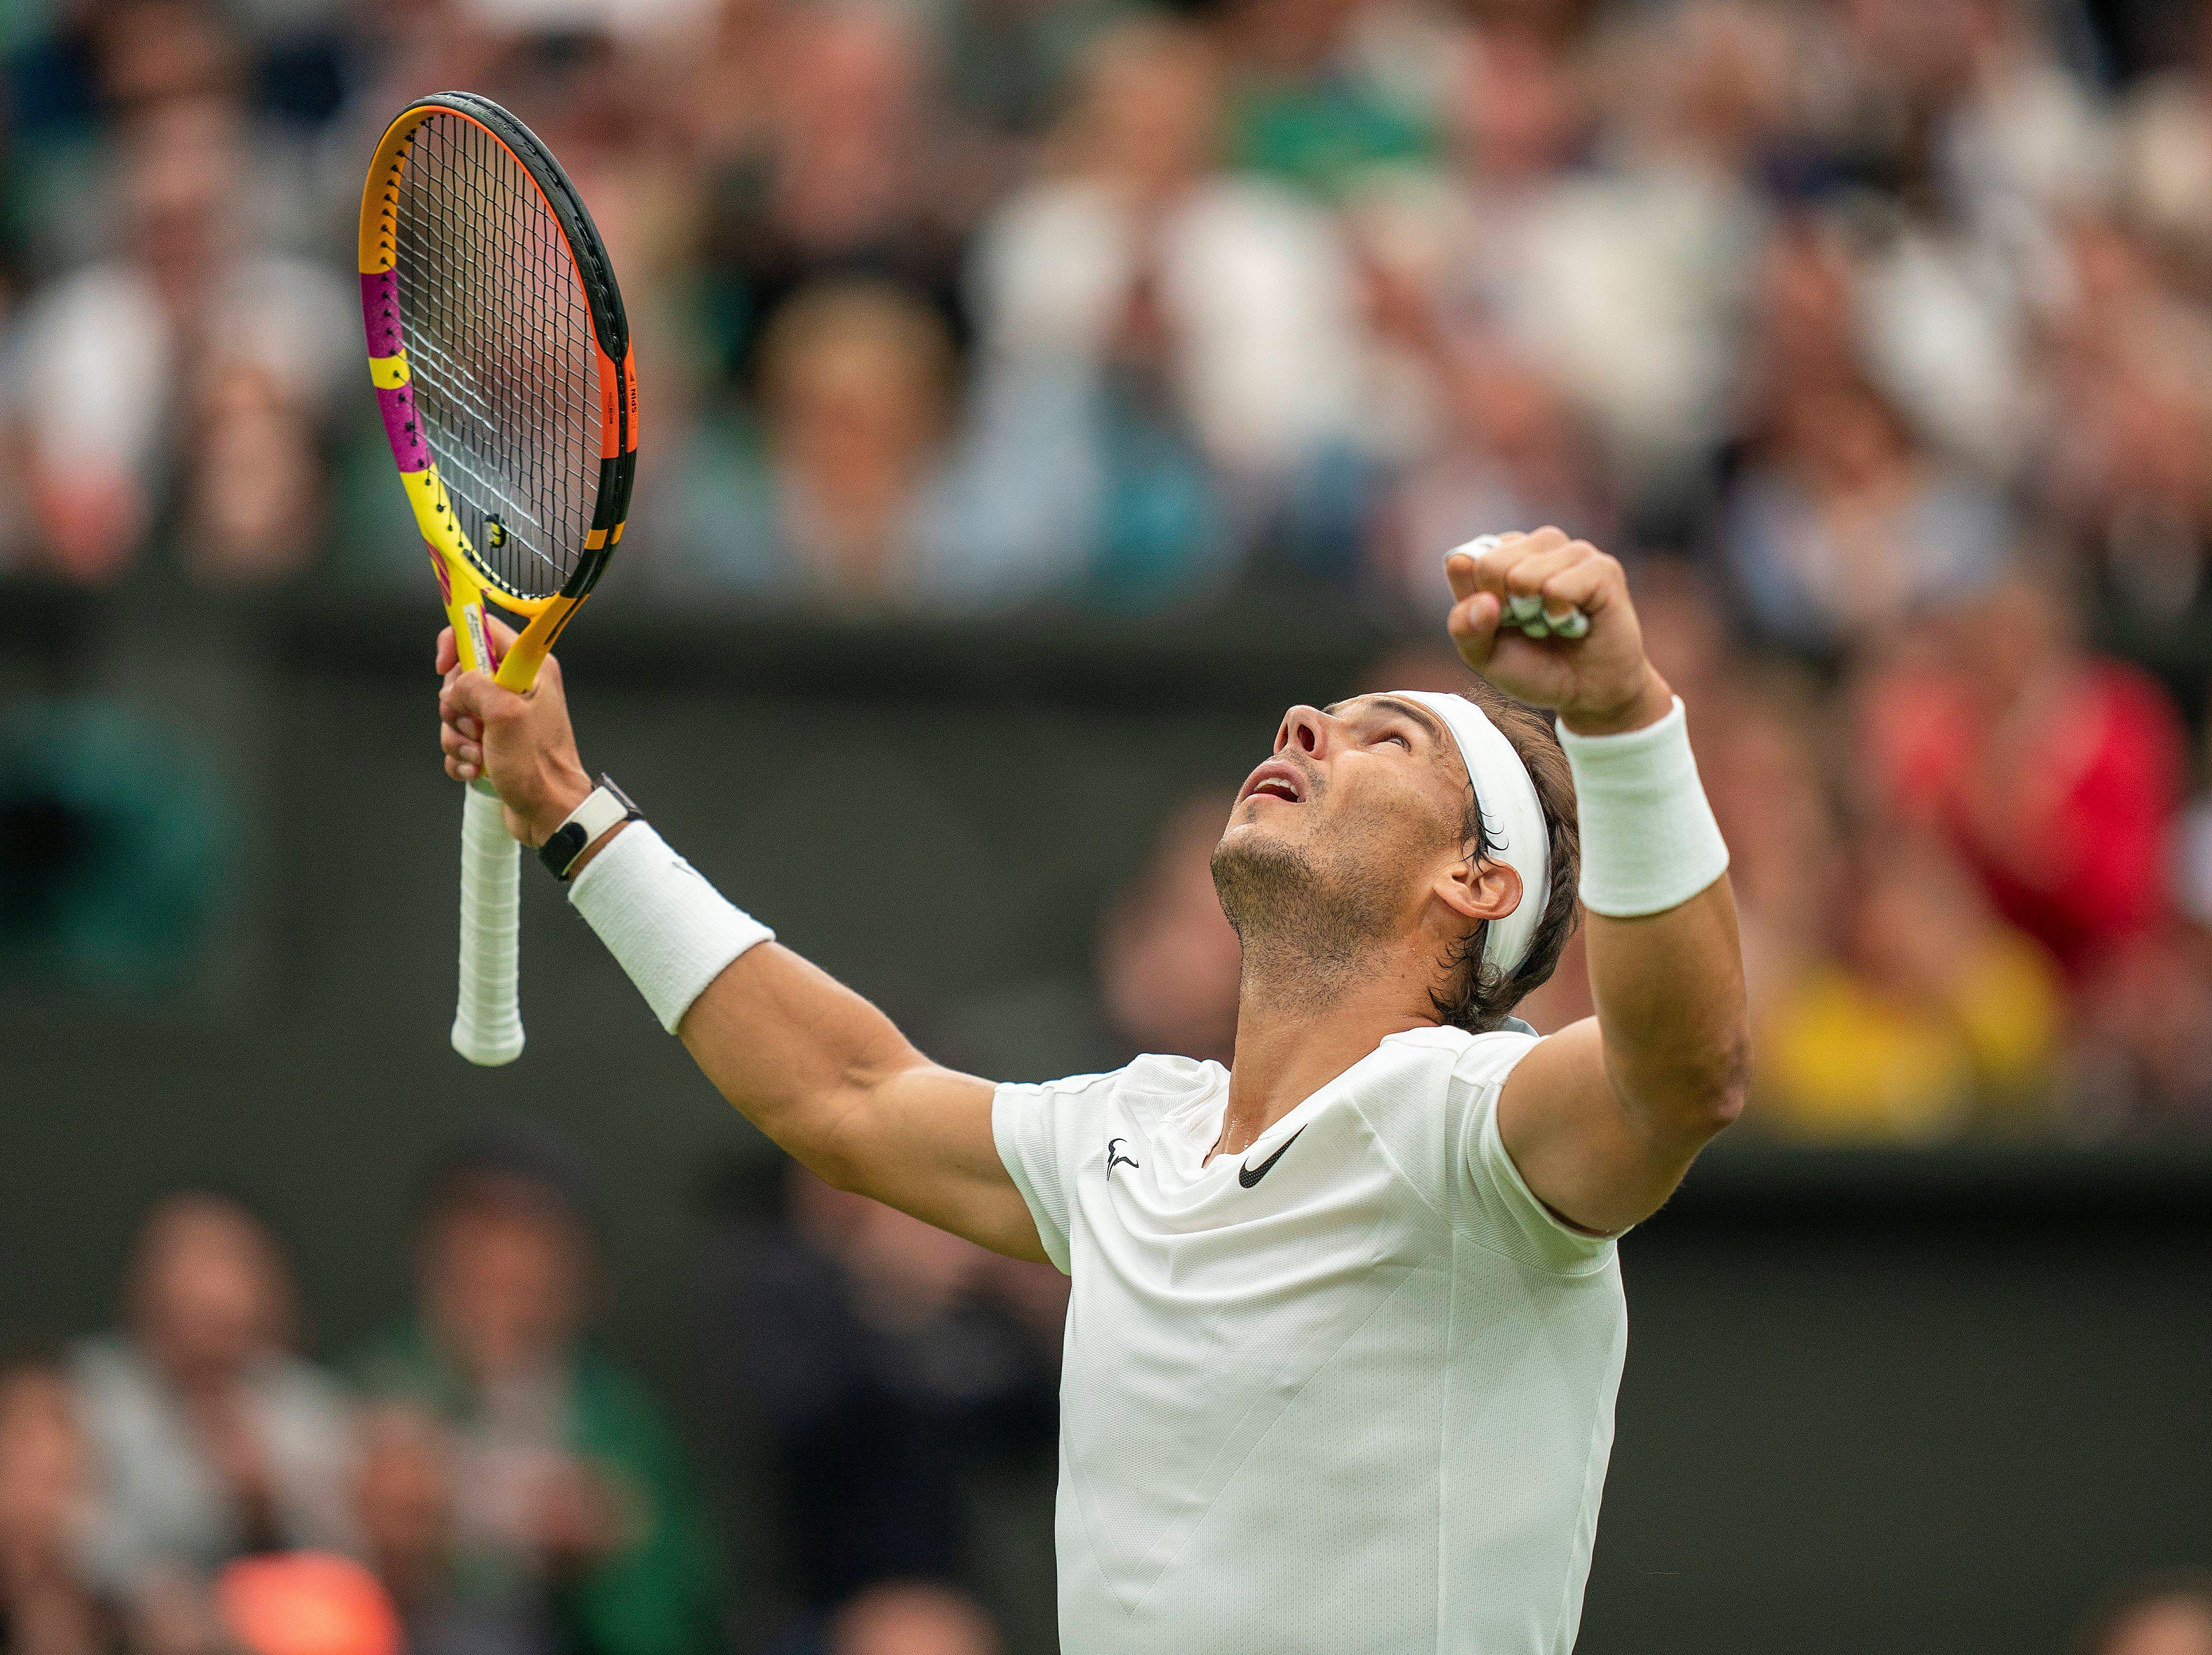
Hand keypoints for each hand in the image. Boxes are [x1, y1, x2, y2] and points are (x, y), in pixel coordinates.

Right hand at [437, 617, 590, 845]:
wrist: (549, 812)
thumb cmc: (538, 766)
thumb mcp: (504, 714)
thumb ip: (474, 685)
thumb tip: (454, 686)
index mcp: (530, 669)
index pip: (485, 630)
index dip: (457, 642)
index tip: (444, 666)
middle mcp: (518, 688)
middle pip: (462, 675)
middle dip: (455, 704)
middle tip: (472, 726)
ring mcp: (505, 717)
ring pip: (456, 711)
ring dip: (457, 737)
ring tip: (478, 755)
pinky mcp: (493, 742)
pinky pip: (459, 740)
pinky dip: (460, 756)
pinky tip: (476, 770)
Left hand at [1444, 528, 1673, 734]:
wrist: (1587, 693)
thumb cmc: (1534, 667)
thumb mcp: (1483, 655)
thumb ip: (1465, 627)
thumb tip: (1484, 601)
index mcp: (1502, 555)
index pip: (1462, 562)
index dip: (1475, 602)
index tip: (1499, 621)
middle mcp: (1536, 546)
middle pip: (1490, 564)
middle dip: (1503, 608)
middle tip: (1530, 625)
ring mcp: (1571, 552)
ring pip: (1524, 574)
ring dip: (1532, 614)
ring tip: (1553, 623)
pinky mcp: (1602, 569)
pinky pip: (1560, 586)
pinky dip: (1559, 614)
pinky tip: (1575, 621)